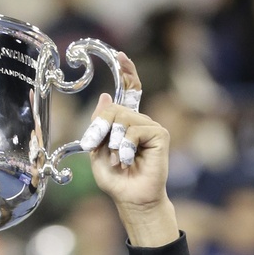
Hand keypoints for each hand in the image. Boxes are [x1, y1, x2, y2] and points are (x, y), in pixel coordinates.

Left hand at [79, 53, 176, 246]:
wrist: (132, 200)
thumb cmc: (116, 180)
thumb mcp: (97, 151)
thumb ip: (98, 125)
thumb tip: (106, 95)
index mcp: (126, 122)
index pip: (129, 90)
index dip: (126, 72)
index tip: (120, 55)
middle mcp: (140, 121)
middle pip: (115, 106)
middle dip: (99, 126)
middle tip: (93, 145)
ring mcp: (151, 126)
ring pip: (123, 118)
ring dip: (112, 142)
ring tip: (116, 160)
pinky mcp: (160, 135)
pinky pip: (135, 130)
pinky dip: (125, 147)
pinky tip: (127, 160)